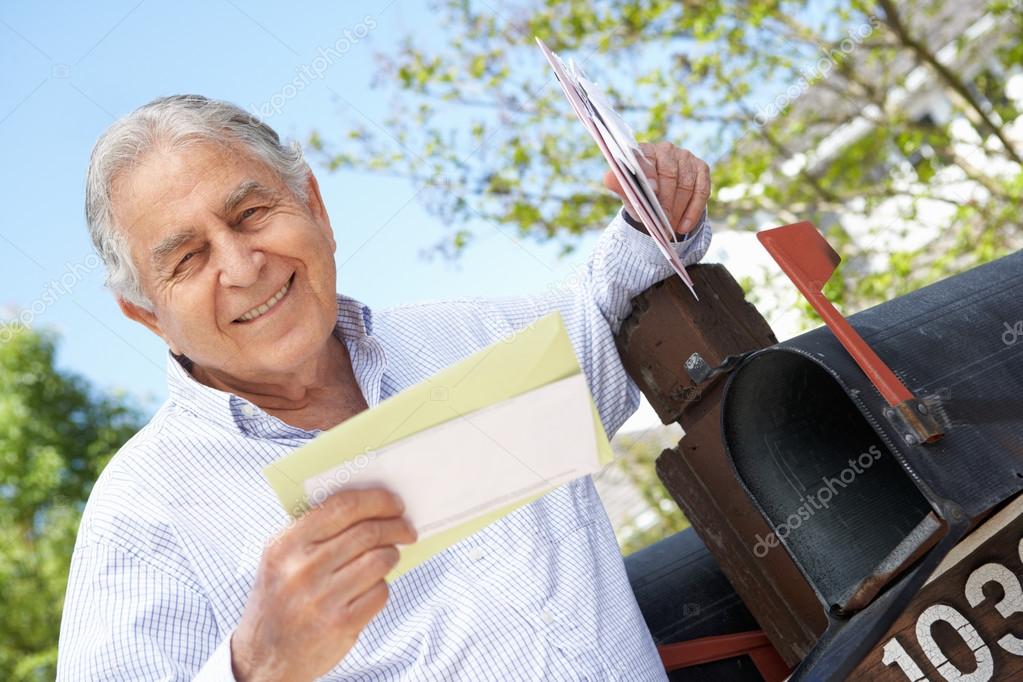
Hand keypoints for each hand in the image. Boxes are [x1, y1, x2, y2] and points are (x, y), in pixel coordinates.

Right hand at [231, 489, 416, 681]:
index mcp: (286, 545)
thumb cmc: (280, 597)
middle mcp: (302, 570)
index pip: (342, 507)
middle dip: (395, 527)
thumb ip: (314, 530)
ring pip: (379, 560)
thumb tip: (369, 505)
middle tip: (406, 529)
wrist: (264, 655)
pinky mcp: (341, 624)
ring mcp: (322, 599)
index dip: (376, 500)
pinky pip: (380, 592)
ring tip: (390, 555)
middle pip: (367, 532)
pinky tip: (373, 586)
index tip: (394, 503)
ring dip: (392, 554)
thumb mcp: (280, 558)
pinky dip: (382, 586)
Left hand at [603, 141, 711, 235]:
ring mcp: (685, 157)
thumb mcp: (629, 194)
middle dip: (667, 200)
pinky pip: (702, 189)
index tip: (651, 192)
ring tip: (671, 227)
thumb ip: (619, 186)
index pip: (647, 158)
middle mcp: (666, 149)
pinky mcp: (701, 168)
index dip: (649, 174)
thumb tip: (609, 178)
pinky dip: (694, 210)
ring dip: (679, 209)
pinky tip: (685, 226)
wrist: (658, 202)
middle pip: (670, 173)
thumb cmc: (640, 194)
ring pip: (686, 183)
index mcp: (644, 150)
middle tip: (663, 221)